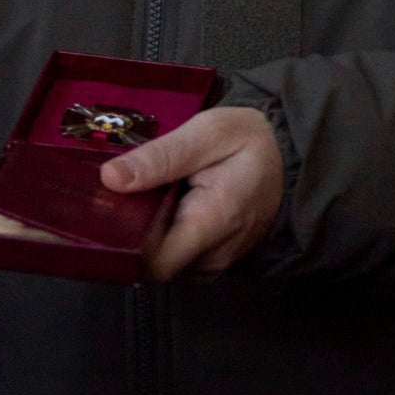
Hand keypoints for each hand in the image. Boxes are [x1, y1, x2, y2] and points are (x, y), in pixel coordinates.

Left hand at [101, 106, 285, 280]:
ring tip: (149, 196)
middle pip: (152, 263)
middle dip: (131, 233)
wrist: (287, 160)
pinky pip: (176, 258)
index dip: (123, 243)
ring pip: (162, 262)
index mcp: (212, 222)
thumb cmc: (248, 142)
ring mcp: (214, 263)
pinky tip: (165, 208)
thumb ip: (161, 156)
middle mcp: (214, 255)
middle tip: (126, 194)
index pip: (154, 263)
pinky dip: (164, 237)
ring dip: (148, 234)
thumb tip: (111, 178)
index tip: (106, 212)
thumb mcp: (207, 132)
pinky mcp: (211, 262)